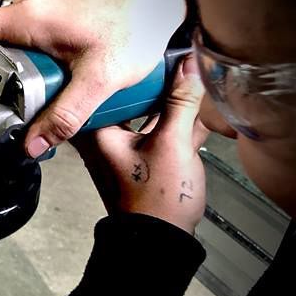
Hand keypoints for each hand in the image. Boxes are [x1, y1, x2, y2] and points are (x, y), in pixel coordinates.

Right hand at [0, 0, 186, 157]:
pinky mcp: (63, 4)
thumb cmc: (138, 18)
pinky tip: (73, 70)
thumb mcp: (100, 78)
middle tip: (20, 100)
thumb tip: (34, 142)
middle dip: (2, 75)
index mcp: (28, 19)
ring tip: (52, 88)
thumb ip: (65, 115)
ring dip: (27, 66)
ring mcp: (47, 1)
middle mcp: (32, 5)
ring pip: (19, 38)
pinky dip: (45, 53)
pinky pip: (39, 31)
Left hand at [72, 56, 209, 233]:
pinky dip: (178, 122)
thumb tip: (188, 65)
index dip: (133, 68)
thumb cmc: (155, 202)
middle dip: (157, 83)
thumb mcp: (173, 142)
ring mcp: (126, 151)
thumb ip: (181, 101)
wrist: (161, 242)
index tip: (154, 54)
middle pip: (131, 99)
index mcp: (97, 133)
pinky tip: (198, 107)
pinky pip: (160, 132)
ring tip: (190, 77)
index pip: (110, 87)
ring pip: (149, 114)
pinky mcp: (146, 162)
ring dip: (171, 101)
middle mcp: (106, 140)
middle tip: (176, 60)